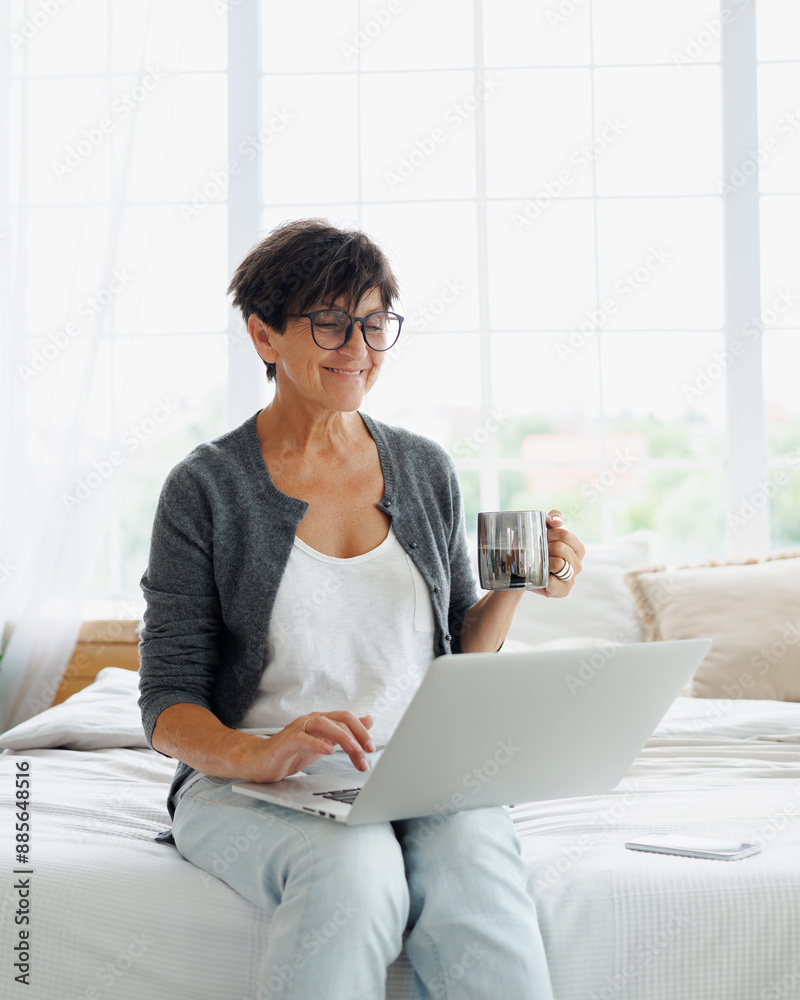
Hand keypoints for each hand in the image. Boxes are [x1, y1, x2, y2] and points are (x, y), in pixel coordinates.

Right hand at [235, 711, 374, 782]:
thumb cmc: (290, 752)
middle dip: (357, 736)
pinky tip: (328, 750)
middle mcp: (311, 720)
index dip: (362, 731)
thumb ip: (344, 733)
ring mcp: (298, 728)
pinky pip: (303, 738)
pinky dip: (318, 743)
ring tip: (355, 751)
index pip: (346, 718)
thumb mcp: (323, 744)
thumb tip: (368, 720)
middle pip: (340, 720)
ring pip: (325, 725)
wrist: (259, 762)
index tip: (371, 749)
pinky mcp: (286, 740)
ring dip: (343, 738)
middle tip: (367, 753)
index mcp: (321, 721)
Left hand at [540, 509, 584, 598]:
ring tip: (537, 561)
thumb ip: (553, 517)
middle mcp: (578, 564)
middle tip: (536, 550)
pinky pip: (554, 581)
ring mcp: (572, 578)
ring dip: (543, 561)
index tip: (540, 536)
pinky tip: (540, 575)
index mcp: (578, 548)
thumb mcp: (544, 527)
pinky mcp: (563, 591)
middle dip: (544, 547)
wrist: (523, 570)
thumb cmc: (538, 546)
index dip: (549, 533)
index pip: (565, 535)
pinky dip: (545, 577)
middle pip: (561, 548)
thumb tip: (557, 521)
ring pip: (558, 563)